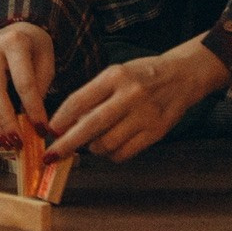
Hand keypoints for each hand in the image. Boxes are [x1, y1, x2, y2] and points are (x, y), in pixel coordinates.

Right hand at [0, 22, 56, 145]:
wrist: (16, 29)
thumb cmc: (36, 49)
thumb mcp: (46, 64)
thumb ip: (39, 90)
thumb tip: (33, 124)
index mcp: (14, 43)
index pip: (23, 82)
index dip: (32, 108)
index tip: (41, 130)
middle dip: (6, 120)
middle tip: (18, 141)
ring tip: (6, 142)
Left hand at [43, 37, 228, 162]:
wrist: (182, 77)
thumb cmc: (141, 75)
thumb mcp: (115, 74)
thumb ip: (93, 95)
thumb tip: (66, 124)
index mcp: (115, 76)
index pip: (80, 100)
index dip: (61, 119)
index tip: (49, 132)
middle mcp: (130, 95)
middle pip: (91, 125)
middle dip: (67, 144)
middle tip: (52, 156)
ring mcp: (145, 115)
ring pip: (107, 144)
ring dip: (92, 149)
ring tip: (91, 143)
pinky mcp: (156, 132)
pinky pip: (124, 152)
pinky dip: (111, 154)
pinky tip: (110, 147)